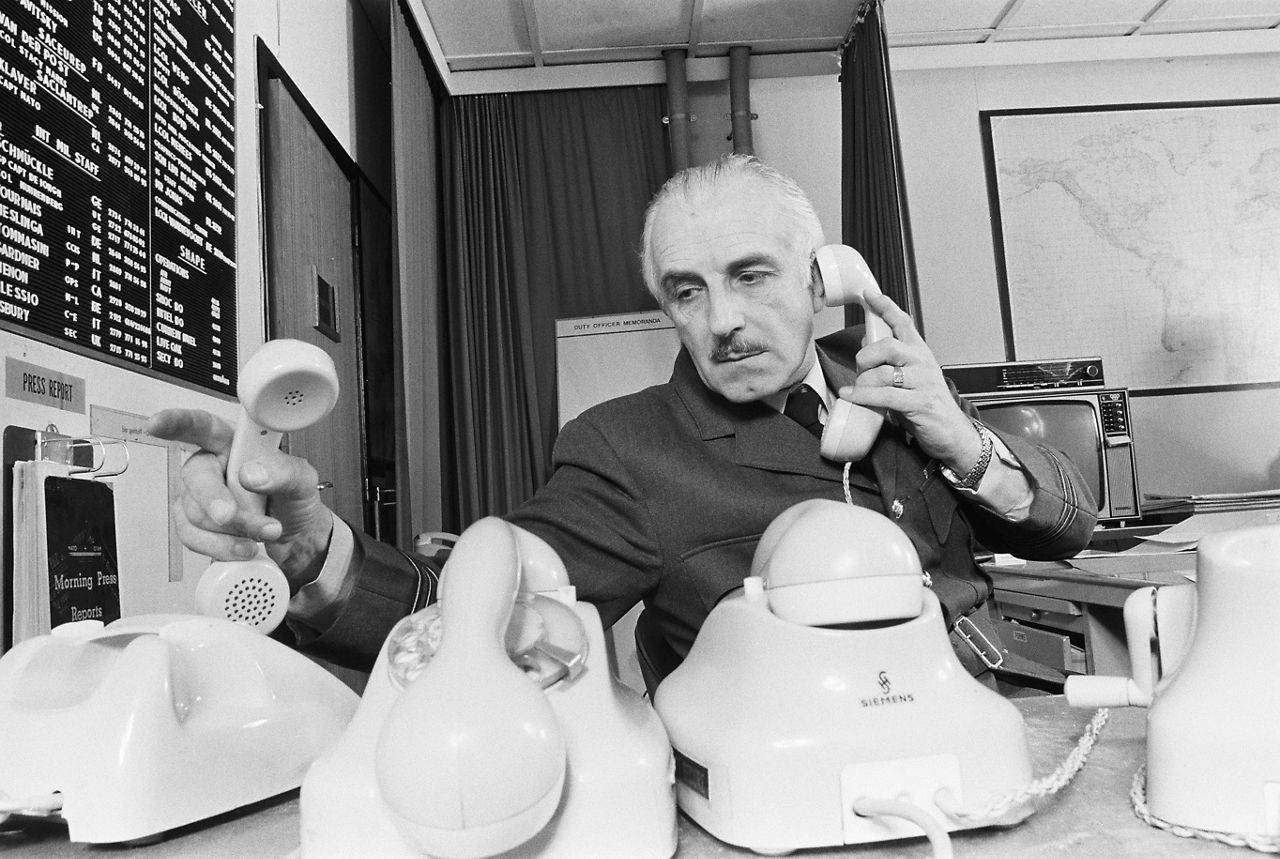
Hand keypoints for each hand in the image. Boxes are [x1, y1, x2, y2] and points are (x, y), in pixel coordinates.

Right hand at [145, 408, 333, 587]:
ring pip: (196, 512)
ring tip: (264, 532)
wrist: (296, 540)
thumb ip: (283, 472)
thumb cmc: (294, 501)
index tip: (158, 424)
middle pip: (195, 476)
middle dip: (214, 500)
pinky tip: (243, 546)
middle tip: (230, 516)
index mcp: (234, 444)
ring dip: (233, 529)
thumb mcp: (302, 481)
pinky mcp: (195, 525)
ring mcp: (200, 497)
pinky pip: (193, 537)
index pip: (203, 426)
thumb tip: (252, 474)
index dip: (178, 422)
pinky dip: (221, 546)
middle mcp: (213, 466)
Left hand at [836, 293, 982, 473]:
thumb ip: (890, 361)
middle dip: (866, 357)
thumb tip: (866, 344)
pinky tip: (851, 396)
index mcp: (921, 353)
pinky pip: (885, 395)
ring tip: (858, 390)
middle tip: (859, 369)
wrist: (954, 435)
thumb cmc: (929, 407)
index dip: (885, 307)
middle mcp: (923, 363)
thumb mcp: (909, 378)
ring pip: (884, 372)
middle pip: (888, 346)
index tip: (869, 296)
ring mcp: (923, 382)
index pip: (903, 323)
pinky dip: (863, 396)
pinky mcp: (920, 403)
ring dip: (864, 382)